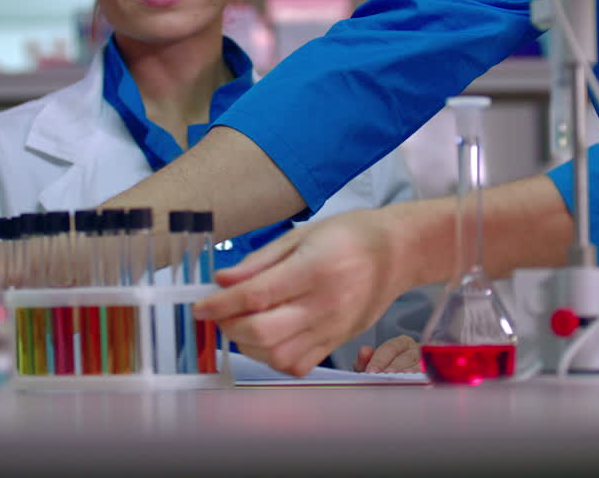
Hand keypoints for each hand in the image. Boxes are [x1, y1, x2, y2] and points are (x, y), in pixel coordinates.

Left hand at [192, 207, 413, 376]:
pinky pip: (298, 365)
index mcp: (314, 269)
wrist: (398, 253)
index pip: (256, 295)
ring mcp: (332, 328)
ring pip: (277, 355)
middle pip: (263, 332)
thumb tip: (221, 281)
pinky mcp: (338, 343)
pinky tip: (269, 339)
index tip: (200, 306)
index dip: (221, 304)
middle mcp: (324, 304)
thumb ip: (259, 261)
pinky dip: (273, 359)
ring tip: (243, 324)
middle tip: (220, 313)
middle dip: (230, 326)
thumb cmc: (349, 235)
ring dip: (249, 345)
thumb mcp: (302, 234)